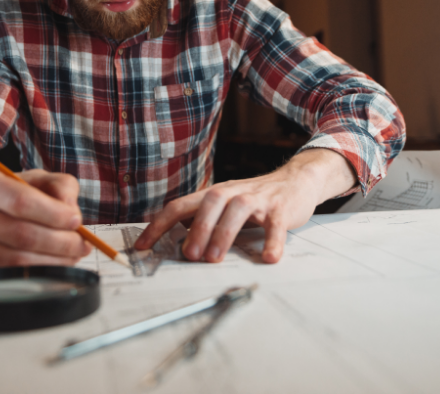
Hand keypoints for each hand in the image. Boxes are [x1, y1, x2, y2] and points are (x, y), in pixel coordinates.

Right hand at [0, 168, 91, 272]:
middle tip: (82, 244)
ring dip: (54, 260)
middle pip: (21, 235)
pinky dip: (39, 270)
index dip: (53, 214)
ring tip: (73, 254)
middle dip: (60, 242)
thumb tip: (71, 212)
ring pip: (17, 260)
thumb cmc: (5, 193)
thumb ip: (59, 186)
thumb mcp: (33, 178)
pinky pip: (9, 274)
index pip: (20, 202)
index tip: (76, 219)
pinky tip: (54, 262)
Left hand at [134, 149, 354, 263]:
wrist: (296, 181)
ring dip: (223, 234)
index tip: (143, 246)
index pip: (180, 206)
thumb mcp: (224, 205)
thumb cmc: (255, 199)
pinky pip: (275, 224)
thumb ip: (203, 219)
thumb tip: (177, 243)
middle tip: (189, 256)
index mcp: (214, 194)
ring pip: (237, 210)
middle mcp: (232, 193)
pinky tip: (268, 258)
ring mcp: (257, 199)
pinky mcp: (281, 209)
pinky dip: (272, 241)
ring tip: (215, 258)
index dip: (159, 225)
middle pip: (209, 203)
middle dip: (196, 230)